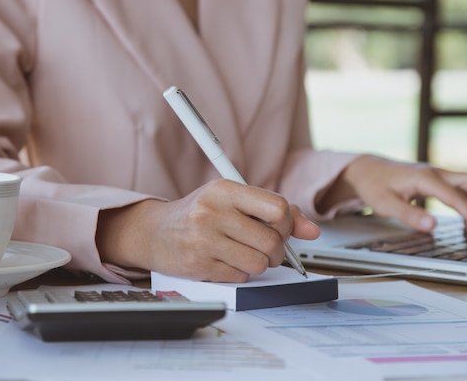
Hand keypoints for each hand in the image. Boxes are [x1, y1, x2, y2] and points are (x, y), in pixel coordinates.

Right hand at [96, 179, 319, 281]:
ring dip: (259, 264)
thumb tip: (312, 230)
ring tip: (244, 254)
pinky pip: (240, 276)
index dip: (287, 224)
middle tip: (267, 249)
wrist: (154, 232)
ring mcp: (204, 239)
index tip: (281, 229)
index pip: (277, 208)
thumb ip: (274, 212)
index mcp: (225, 189)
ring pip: (259, 262)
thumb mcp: (233, 201)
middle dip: (277, 250)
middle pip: (272, 240)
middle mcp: (213, 211)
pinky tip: (225, 261)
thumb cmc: (199, 214)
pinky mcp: (198, 265)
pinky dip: (240, 272)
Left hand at [318, 155, 466, 236]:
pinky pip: (466, 188)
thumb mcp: (384, 205)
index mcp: (426, 178)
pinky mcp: (440, 180)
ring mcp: (441, 175)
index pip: (459, 198)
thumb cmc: (374, 186)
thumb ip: (409, 215)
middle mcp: (438, 173)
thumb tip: (432, 225)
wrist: (367, 170)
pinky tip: (464, 220)